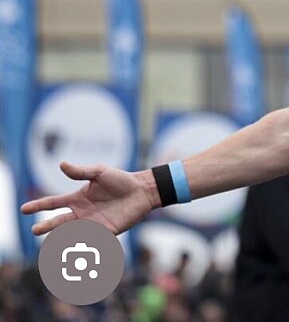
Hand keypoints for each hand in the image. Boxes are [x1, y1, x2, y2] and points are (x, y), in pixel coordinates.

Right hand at [20, 162, 156, 235]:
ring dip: (63, 238)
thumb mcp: (100, 172)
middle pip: (59, 222)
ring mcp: (93, 224)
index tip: (24, 209)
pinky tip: (77, 246)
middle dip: (47, 226)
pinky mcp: (106, 232)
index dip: (39, 206)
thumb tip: (61, 164)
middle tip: (35, 230)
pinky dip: (83, 243)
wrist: (142, 191)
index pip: (53, 203)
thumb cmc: (121, 180)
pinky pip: (91, 239)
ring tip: (54, 241)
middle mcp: (82, 213)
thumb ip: (81, 172)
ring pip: (73, 233)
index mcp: (77, 199)